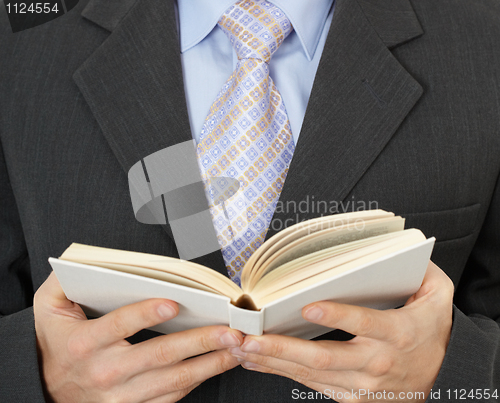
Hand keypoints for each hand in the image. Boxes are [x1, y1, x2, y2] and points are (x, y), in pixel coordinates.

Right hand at [34, 272, 242, 402]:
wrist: (44, 388)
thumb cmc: (55, 341)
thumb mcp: (48, 306)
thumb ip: (62, 280)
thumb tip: (80, 261)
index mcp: (85, 343)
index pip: (119, 326)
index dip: (146, 314)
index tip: (174, 303)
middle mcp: (105, 372)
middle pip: (158, 356)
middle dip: (199, 341)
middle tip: (229, 330)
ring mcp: (120, 396)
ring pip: (172, 381)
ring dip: (208, 364)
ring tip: (235, 348)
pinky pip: (170, 397)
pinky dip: (196, 381)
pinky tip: (217, 364)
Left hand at [229, 261, 453, 401]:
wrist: (441, 377)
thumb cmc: (431, 332)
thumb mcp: (437, 296)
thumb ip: (423, 272)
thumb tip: (404, 250)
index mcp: (397, 334)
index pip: (365, 324)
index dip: (337, 316)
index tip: (308, 306)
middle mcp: (377, 363)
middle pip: (325, 357)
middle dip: (282, 348)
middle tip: (250, 338)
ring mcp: (361, 385)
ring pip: (311, 374)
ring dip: (273, 361)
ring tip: (241, 348)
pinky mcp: (350, 396)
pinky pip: (310, 385)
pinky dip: (281, 372)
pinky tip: (256, 361)